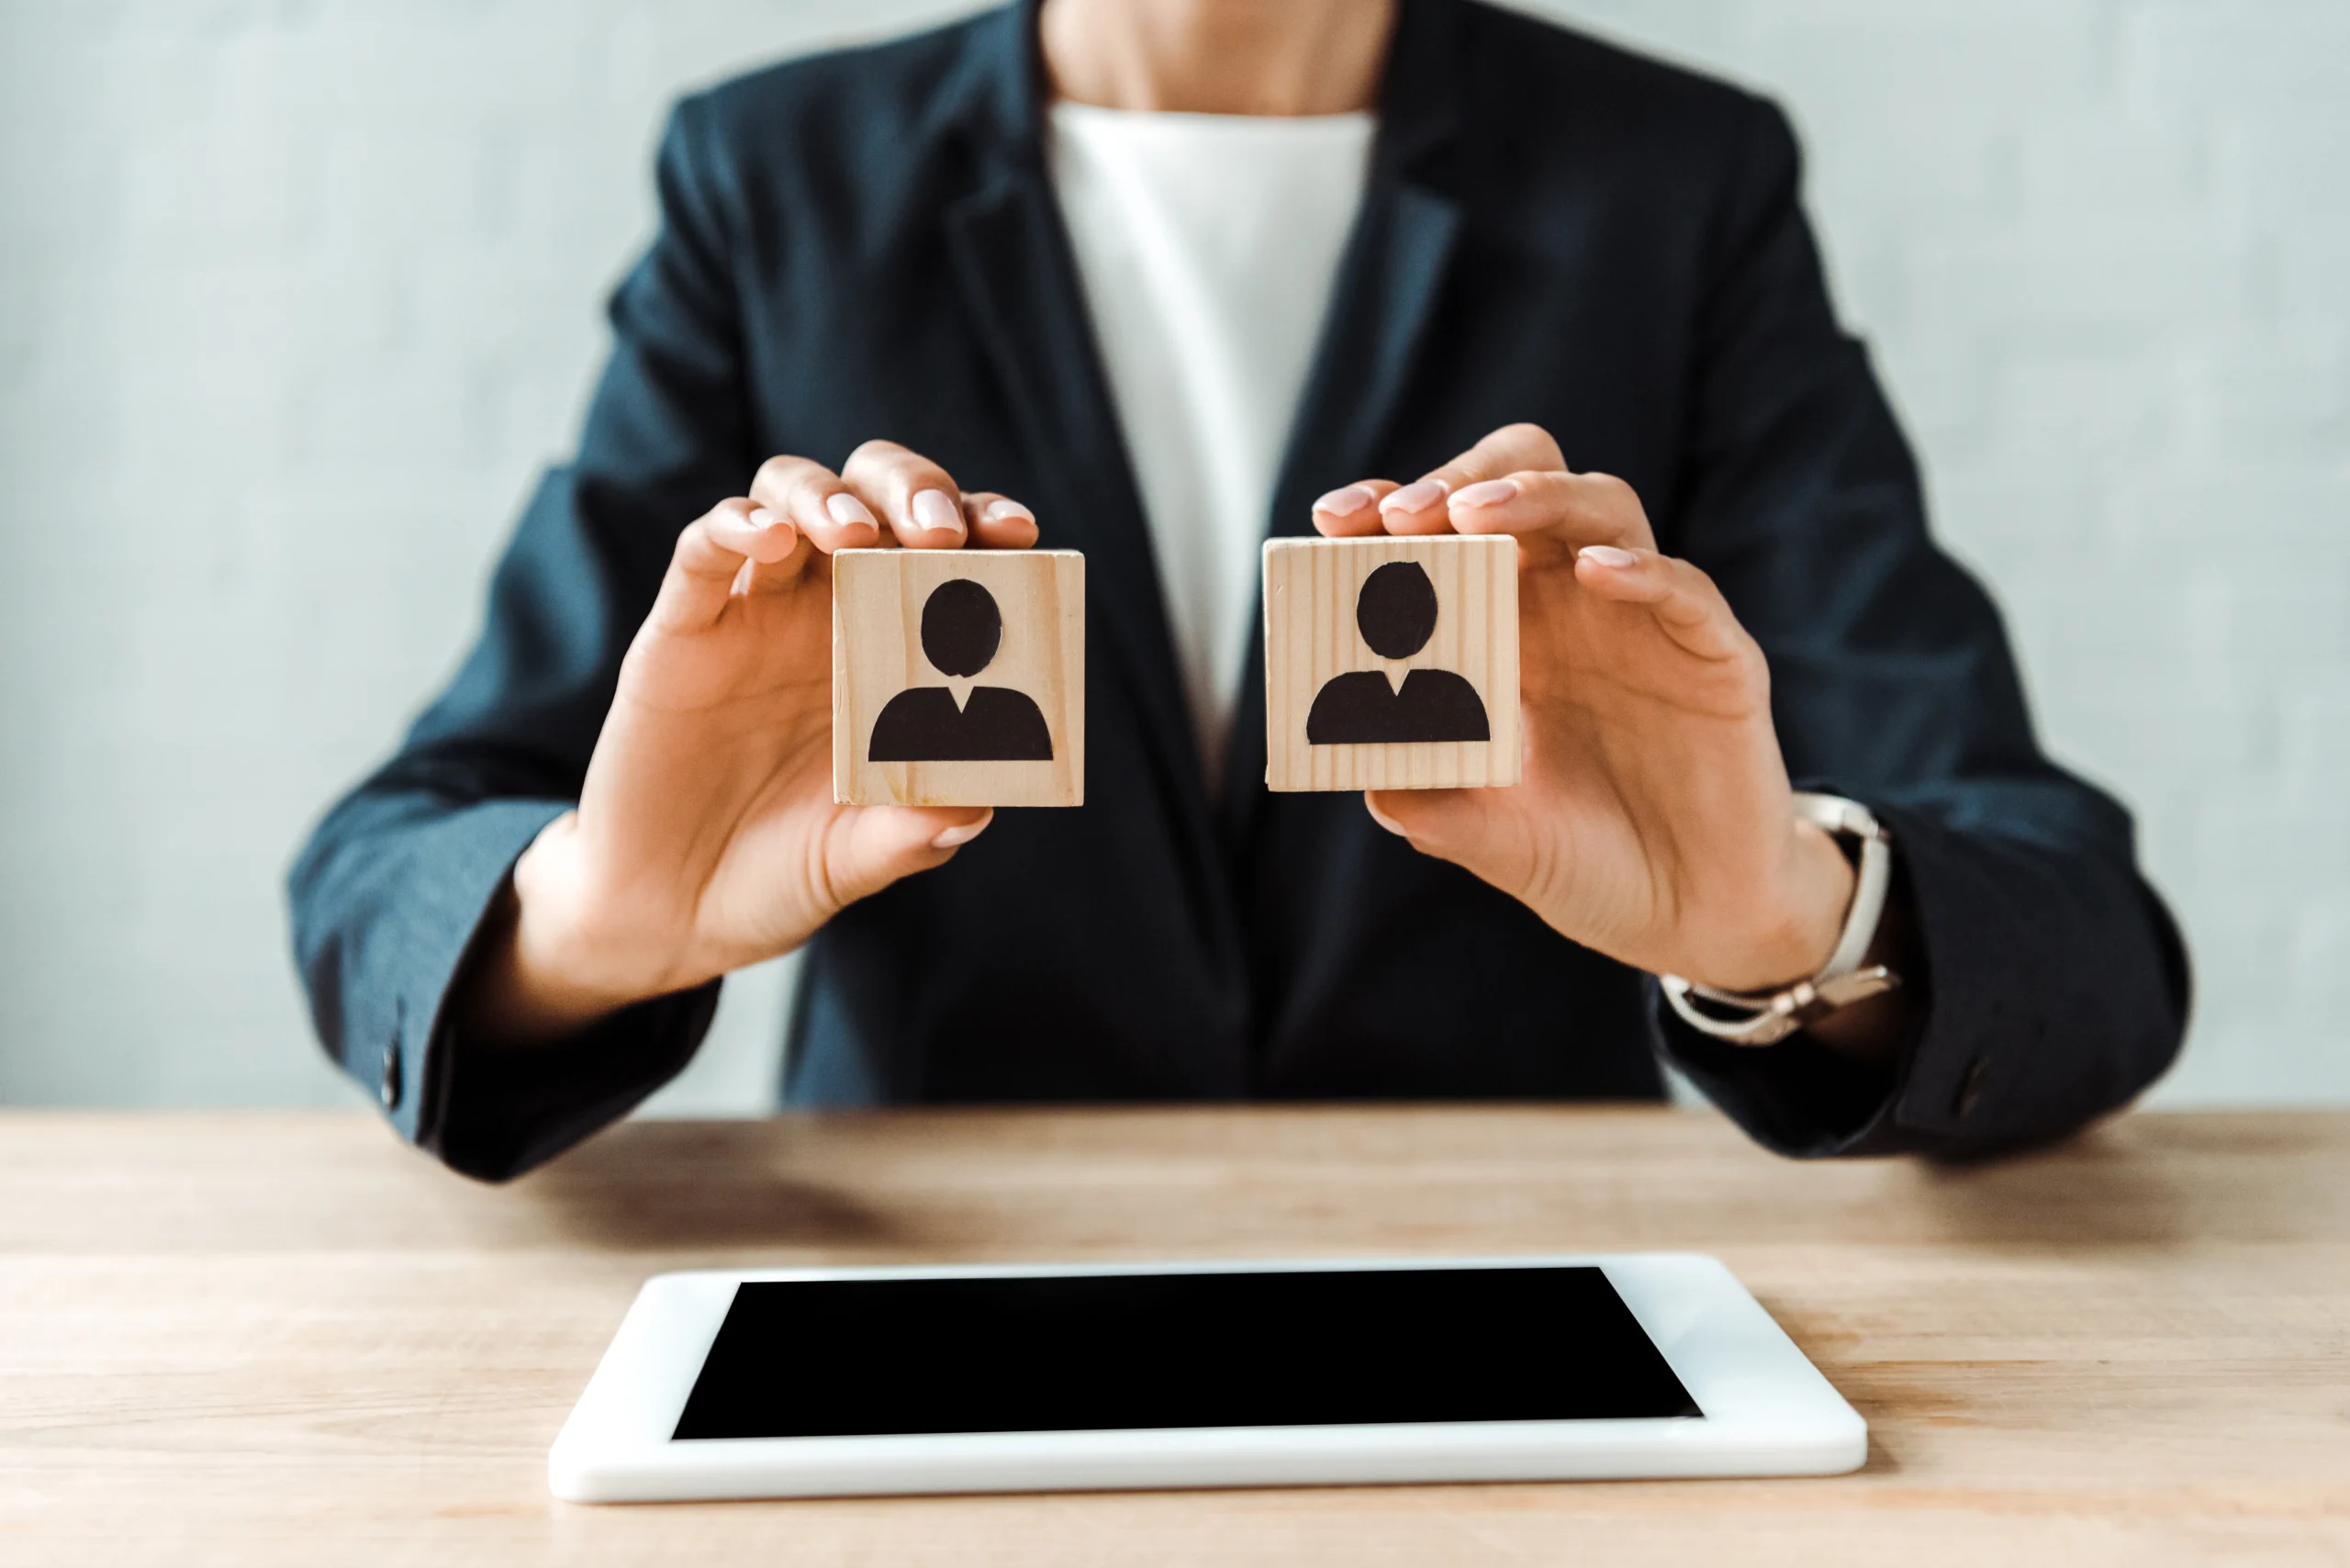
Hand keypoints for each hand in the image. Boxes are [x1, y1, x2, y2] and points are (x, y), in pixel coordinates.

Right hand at [463, 441, 1039, 1042]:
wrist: (674, 913)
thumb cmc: (783, 871)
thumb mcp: (859, 861)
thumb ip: (914, 833)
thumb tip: (973, 809)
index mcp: (896, 649)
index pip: (950, 552)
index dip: (982, 524)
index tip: (1018, 533)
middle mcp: (829, 613)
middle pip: (875, 494)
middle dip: (913, 488)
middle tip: (938, 528)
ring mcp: (755, 613)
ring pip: (791, 495)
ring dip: (829, 495)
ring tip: (856, 534)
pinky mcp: (683, 630)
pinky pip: (702, 550)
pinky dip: (735, 524)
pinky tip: (767, 536)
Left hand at [1312, 424, 1861, 996]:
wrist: (1689, 922)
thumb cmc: (1586, 864)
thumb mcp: (1494, 842)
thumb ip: (1433, 810)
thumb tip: (1369, 781)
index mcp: (1507, 632)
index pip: (1450, 535)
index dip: (1394, 512)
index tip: (1333, 519)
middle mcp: (1573, 608)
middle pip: (1525, 488)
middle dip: (1460, 481)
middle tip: (1399, 514)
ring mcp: (1647, 625)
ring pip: (1602, 510)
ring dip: (1536, 497)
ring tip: (1473, 517)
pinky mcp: (1716, 660)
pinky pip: (1686, 591)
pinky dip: (1643, 571)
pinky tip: (1595, 575)